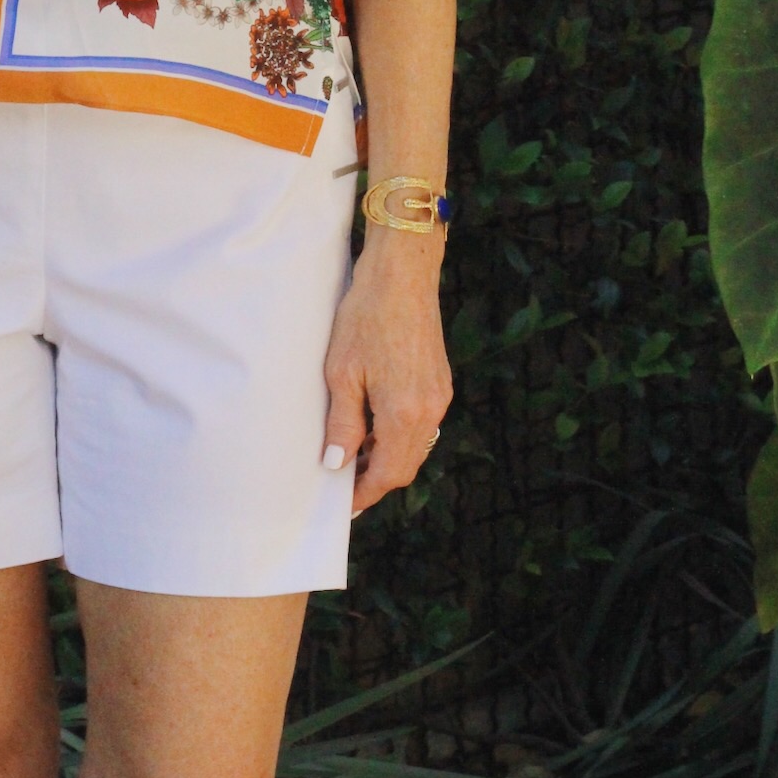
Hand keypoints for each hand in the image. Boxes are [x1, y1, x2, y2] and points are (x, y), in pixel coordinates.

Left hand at [322, 235, 450, 513]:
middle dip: (377, 478)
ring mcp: (440, 395)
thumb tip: (336, 464)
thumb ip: (342, 424)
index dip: (366, 492)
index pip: (388, 473)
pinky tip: (374, 421)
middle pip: (406, 464)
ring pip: (416, 444)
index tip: (345, 503)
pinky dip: (399, 432)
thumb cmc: (366, 317)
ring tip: (355, 451)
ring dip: (388, 454)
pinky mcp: (440, 380)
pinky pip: (422, 422)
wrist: (402, 274)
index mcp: (405, 414)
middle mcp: (430, 410)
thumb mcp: (342, 373)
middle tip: (346, 482)